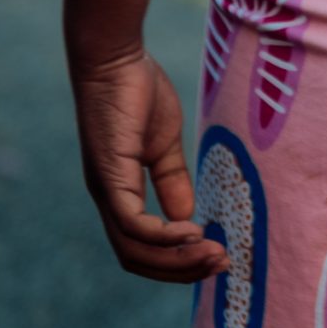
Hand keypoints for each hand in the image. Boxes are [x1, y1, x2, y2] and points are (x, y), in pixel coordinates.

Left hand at [72, 48, 229, 282]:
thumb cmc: (137, 92)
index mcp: (119, 193)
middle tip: (222, 265)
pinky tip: (192, 231)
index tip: (216, 256)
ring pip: (134, 250)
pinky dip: (162, 237)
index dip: (176, 260)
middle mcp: (108, 200)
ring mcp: (105, 191)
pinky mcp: (109, 177)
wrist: (114, 57)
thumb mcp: (163, 145)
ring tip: (214, 254)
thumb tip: (187, 218)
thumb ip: (172, 181)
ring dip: (177, 260)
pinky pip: (132, 224)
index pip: (141, 247)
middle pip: (137, 259)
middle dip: (180, 270)